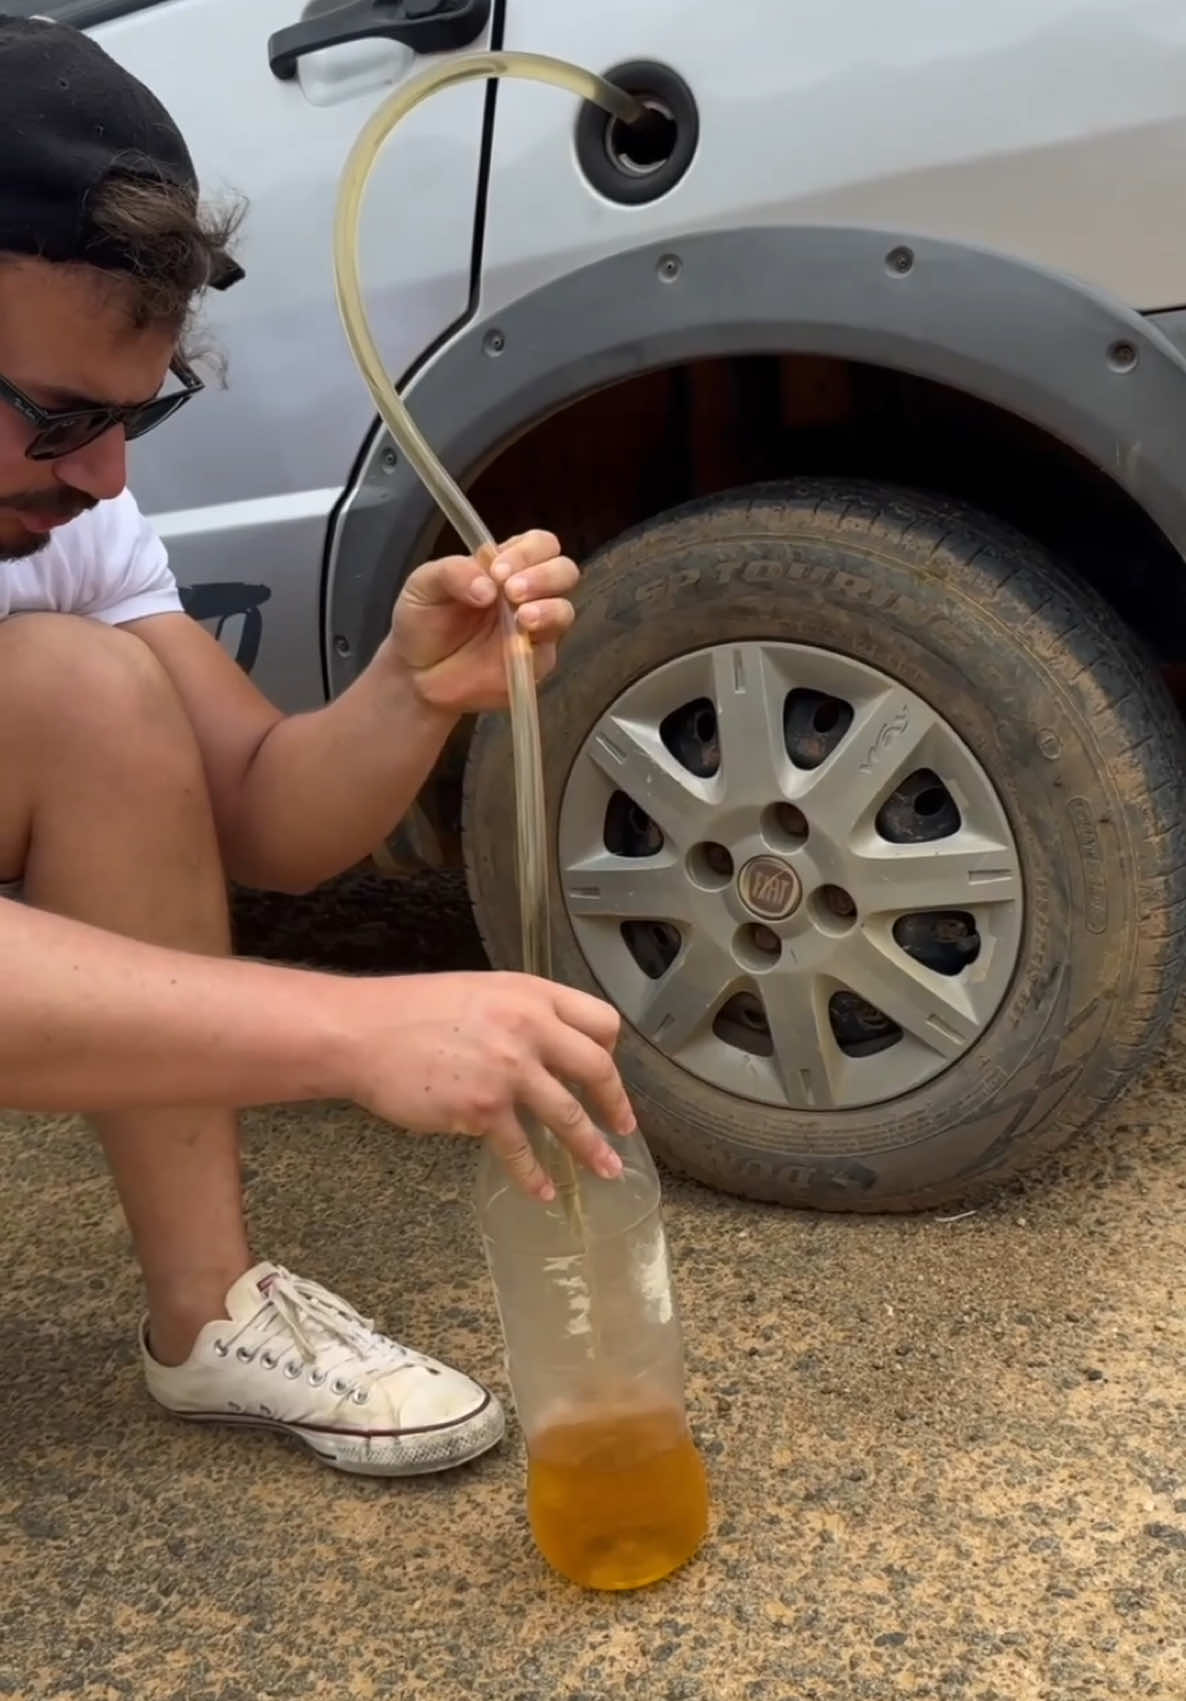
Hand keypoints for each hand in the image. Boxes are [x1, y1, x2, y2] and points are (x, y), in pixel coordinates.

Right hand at [342, 970, 636, 1198]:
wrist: (363, 1033)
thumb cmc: (411, 1011)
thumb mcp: (480, 991)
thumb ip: (520, 1012)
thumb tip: (546, 1044)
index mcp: (530, 993)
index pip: (599, 1019)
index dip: (610, 1049)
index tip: (609, 1071)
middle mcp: (528, 1027)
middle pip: (597, 1067)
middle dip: (616, 1103)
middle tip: (625, 1126)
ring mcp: (508, 1070)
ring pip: (569, 1115)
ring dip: (591, 1148)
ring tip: (606, 1169)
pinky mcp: (483, 1108)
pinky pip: (521, 1149)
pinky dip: (535, 1175)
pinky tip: (544, 1190)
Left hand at [388, 530, 577, 713]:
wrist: (416, 673)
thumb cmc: (423, 621)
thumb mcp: (423, 585)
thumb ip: (452, 572)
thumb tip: (488, 587)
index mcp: (506, 565)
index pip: (539, 545)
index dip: (527, 552)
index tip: (498, 570)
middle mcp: (528, 592)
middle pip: (564, 570)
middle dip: (544, 575)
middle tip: (511, 590)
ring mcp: (535, 627)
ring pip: (565, 608)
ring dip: (549, 607)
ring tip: (521, 616)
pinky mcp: (534, 661)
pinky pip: (550, 649)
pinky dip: (538, 642)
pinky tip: (516, 644)